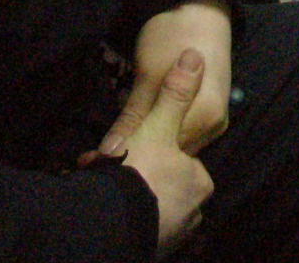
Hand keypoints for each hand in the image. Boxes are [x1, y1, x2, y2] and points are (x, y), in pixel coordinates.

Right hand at [101, 49, 212, 254]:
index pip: (180, 160)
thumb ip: (176, 92)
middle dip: (138, 175)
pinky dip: (120, 213)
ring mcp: (171, 236)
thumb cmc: (140, 173)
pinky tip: (101, 204)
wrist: (111, 227)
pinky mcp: (148, 248)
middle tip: (110, 167)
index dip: (155, 150)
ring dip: (125, 194)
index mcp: (200, 183)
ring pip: (146, 204)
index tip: (132, 148)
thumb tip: (195, 55)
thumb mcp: (158, 125)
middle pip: (162, 185)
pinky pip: (134, 223)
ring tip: (99, 184)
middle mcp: (192, 213)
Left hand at [104, 0, 233, 157]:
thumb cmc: (173, 36)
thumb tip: (111, 151)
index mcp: (203, 117)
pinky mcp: (208, 114)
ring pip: (175, 145)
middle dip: (139, 152)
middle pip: (171, 151)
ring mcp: (214, 122)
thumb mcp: (148, 76)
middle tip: (104, 152)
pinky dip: (162, 134)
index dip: (131, 154)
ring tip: (119, 143)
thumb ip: (133, 118)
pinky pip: (182, 135)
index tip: (102, 158)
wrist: (202, 9)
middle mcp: (214, 126)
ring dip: (150, 144)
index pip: (162, 151)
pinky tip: (141, 130)